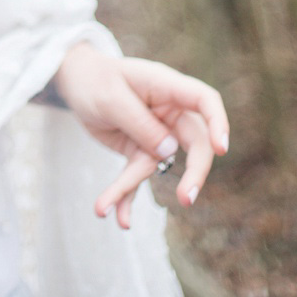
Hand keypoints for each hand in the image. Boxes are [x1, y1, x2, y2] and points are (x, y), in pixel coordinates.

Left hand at [53, 43, 228, 230]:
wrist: (76, 81)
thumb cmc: (95, 79)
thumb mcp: (111, 98)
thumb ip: (140, 122)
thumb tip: (170, 152)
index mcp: (165, 86)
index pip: (204, 100)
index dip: (217, 122)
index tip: (220, 149)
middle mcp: (167, 111)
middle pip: (194, 142)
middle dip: (194, 172)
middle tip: (186, 199)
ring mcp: (155, 133)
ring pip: (157, 167)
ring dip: (129, 191)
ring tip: (104, 209)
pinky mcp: (139, 150)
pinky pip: (136, 176)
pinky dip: (124, 195)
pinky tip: (117, 217)